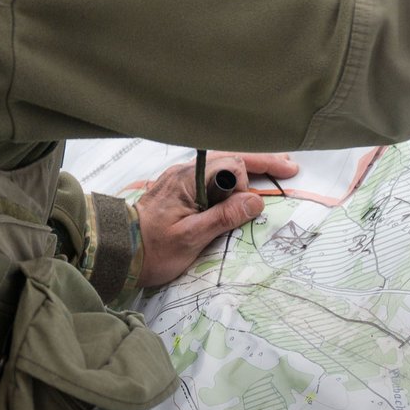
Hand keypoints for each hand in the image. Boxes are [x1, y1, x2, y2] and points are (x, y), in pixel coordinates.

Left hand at [134, 151, 299, 286]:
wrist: (120, 252)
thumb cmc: (153, 250)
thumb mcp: (190, 238)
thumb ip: (223, 218)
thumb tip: (255, 202)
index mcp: (188, 179)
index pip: (230, 165)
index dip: (246, 184)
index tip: (247, 208)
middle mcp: (185, 172)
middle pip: (230, 156)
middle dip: (261, 161)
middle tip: (290, 166)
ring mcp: (182, 179)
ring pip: (222, 163)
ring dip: (250, 166)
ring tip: (276, 167)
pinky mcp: (180, 189)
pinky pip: (213, 174)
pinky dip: (234, 176)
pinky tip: (244, 182)